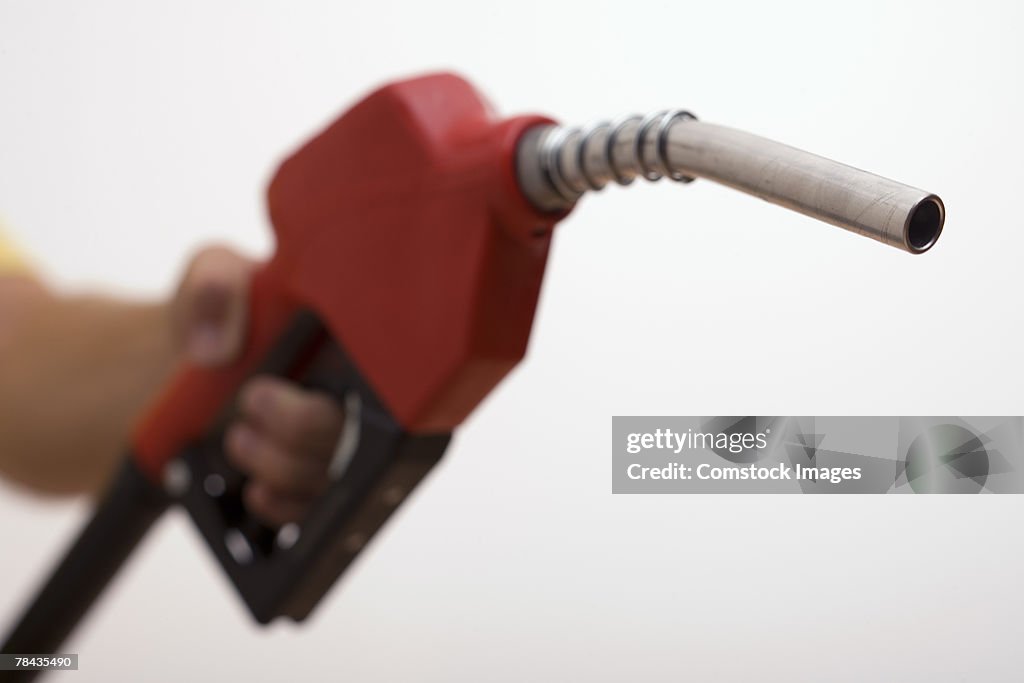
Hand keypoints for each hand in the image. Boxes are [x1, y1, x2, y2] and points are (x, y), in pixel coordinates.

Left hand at [172, 245, 343, 524]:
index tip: (267, 388)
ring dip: (283, 469)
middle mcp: (365, 396)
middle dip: (299, 434)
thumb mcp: (214, 274)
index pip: (387, 378)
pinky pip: (320, 511)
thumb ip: (215, 287)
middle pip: (367, 439)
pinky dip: (284, 506)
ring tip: (239, 440)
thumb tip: (217, 346)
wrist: (197, 367)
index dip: (346, 395)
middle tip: (248, 408)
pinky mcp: (321, 481)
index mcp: (359, 341)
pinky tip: (257, 489)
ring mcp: (345, 443)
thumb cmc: (225, 314)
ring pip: (339, 480)